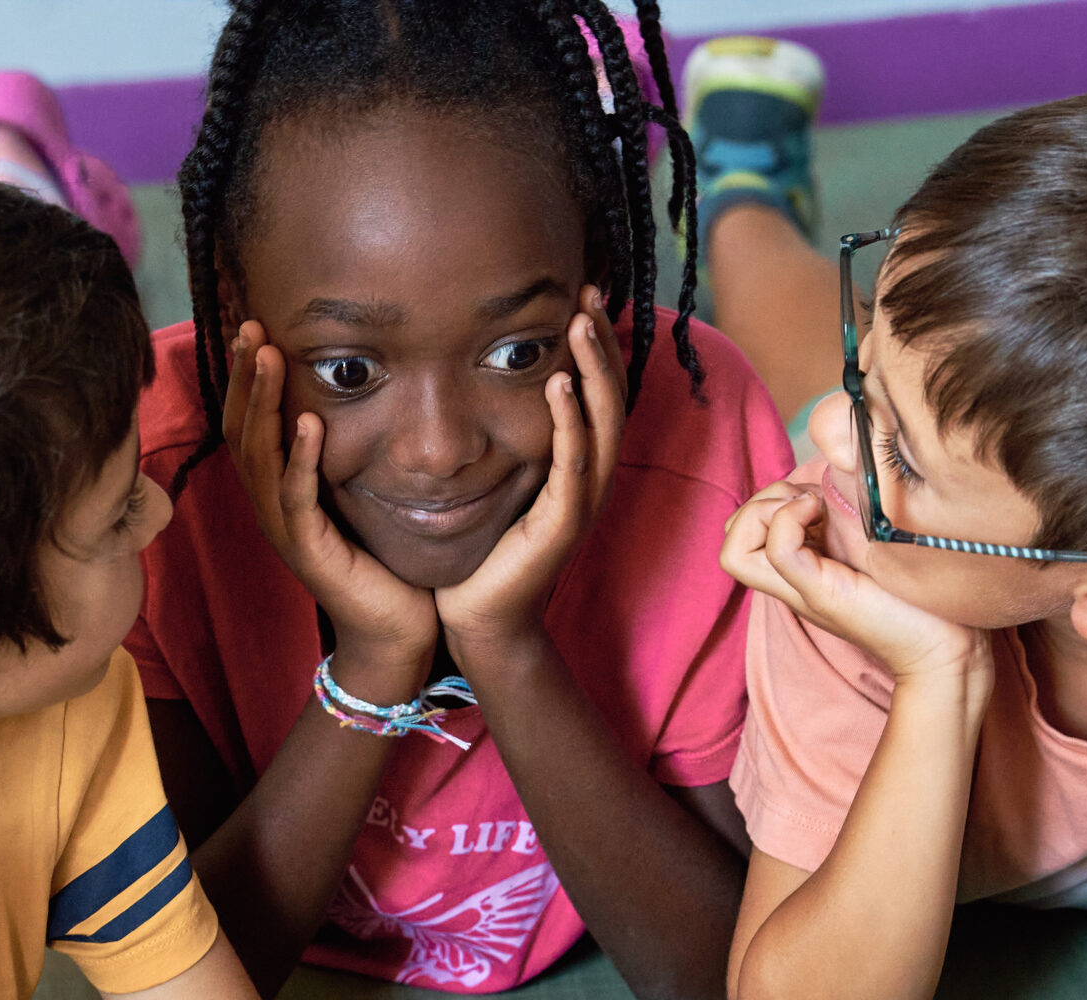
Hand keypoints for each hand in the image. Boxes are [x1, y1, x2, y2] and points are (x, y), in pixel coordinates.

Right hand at [222, 321, 435, 678]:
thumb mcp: (360, 495)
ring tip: (268, 355)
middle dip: (246, 376)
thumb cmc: (385, 563)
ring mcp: (285, 530)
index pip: (250, 423)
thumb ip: (348, 454)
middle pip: (242, 431)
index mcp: (279, 492)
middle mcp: (272, 508)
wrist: (396, 632)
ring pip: (260, 457)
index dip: (247, 376)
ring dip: (263, 402)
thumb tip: (361, 396)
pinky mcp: (309, 552)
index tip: (255, 326)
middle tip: (250, 325)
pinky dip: (299, 459)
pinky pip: (296, 499)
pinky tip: (306, 422)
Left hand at [436, 289, 624, 659]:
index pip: (597, 394)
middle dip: (601, 344)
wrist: (479, 620)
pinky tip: (557, 383)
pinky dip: (569, 422)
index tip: (581, 296)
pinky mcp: (561, 527)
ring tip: (579, 323)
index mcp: (578, 469)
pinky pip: (572, 465)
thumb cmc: (481, 551)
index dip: (595, 346)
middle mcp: (589, 482)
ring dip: (593, 370)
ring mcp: (581, 505)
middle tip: (587, 292)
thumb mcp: (496, 481)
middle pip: (611, 399)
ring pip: (602, 424)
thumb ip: (503, 437)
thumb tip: (475, 379)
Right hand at [724, 481, 985, 687]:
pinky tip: (823, 513)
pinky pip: (778, 550)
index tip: (817, 498)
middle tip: (810, 503)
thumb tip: (840, 462)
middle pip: (730, 539)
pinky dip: (789, 520)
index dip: (767, 499)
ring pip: (734, 549)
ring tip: (813, 509)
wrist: (945, 646)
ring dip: (765, 511)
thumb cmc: (920, 593)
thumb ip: (851, 509)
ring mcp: (802, 589)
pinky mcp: (822, 594)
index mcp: (802, 566)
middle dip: (759, 502)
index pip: (742, 530)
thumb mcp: (875, 537)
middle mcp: (793, 579)